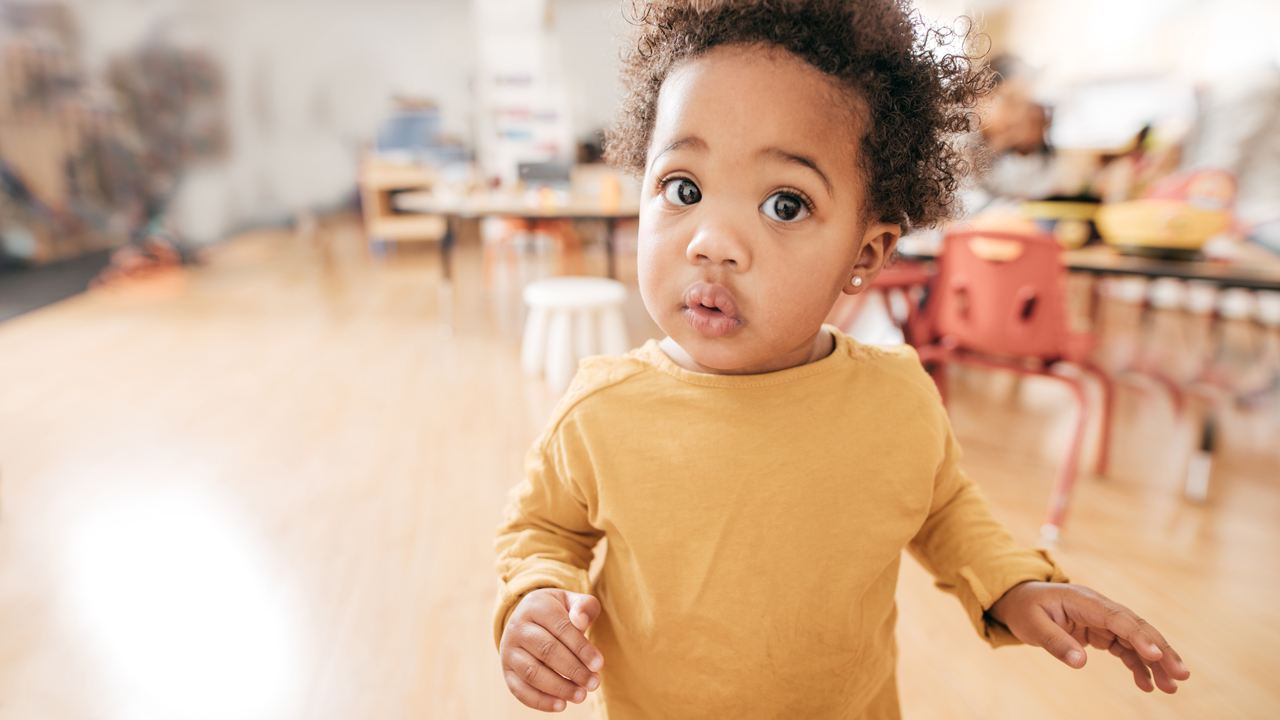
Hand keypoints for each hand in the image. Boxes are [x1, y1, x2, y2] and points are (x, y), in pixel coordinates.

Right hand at [500, 588, 603, 711]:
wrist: (529, 617)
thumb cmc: (559, 611)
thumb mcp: (572, 601)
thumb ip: (584, 607)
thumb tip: (581, 622)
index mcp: (535, 605)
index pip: (561, 627)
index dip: (581, 648)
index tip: (599, 665)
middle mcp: (517, 626)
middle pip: (547, 651)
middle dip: (574, 670)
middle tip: (594, 683)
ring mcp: (508, 650)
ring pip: (533, 672)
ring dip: (559, 687)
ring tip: (581, 696)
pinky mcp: (506, 671)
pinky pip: (520, 690)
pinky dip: (540, 701)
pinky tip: (562, 706)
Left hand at [988, 582, 1190, 692]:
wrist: (1019, 600)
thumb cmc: (1025, 608)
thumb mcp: (1032, 624)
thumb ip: (1055, 642)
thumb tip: (1080, 662)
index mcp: (1084, 600)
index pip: (1117, 618)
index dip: (1138, 636)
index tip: (1157, 655)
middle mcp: (1099, 608)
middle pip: (1136, 627)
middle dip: (1160, 650)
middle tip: (1181, 675)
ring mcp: (1103, 620)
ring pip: (1136, 640)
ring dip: (1156, 662)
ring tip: (1172, 687)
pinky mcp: (1102, 632)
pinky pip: (1125, 649)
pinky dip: (1138, 666)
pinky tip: (1148, 685)